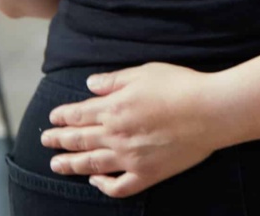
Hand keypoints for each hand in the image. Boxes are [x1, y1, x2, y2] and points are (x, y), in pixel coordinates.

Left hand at [41, 63, 233, 197]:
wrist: (212, 111)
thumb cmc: (181, 86)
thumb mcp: (145, 72)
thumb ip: (114, 80)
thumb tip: (89, 85)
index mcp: (114, 108)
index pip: (78, 114)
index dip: (62, 116)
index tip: (53, 118)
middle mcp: (116, 136)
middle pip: (79, 140)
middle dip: (59, 140)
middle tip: (46, 141)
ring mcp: (130, 158)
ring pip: (91, 164)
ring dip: (70, 164)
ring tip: (56, 164)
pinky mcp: (147, 174)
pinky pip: (118, 186)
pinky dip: (103, 186)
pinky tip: (95, 181)